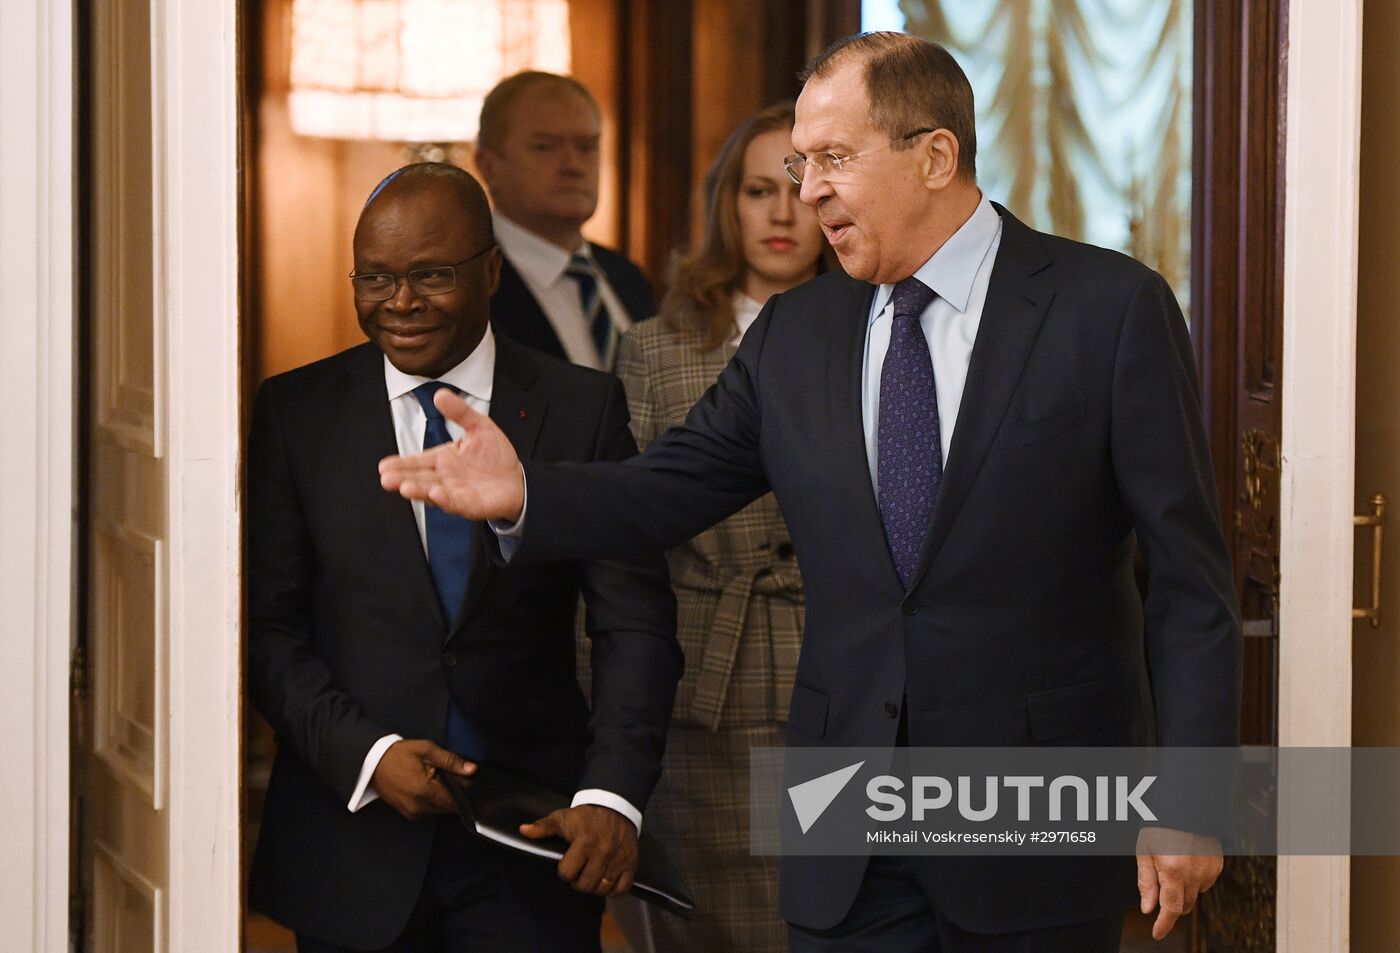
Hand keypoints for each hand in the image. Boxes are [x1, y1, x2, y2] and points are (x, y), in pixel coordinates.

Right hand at [370, 738, 474, 821]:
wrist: (372, 763)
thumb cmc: (398, 754)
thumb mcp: (427, 750)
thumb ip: (451, 761)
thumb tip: (471, 769)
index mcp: (424, 791)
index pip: (456, 800)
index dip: (464, 791)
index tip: (465, 781)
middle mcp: (419, 807)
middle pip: (449, 807)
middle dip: (453, 793)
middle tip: (445, 776)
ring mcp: (413, 813)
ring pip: (440, 810)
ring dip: (442, 798)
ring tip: (433, 780)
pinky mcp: (409, 814)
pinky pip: (429, 811)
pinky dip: (432, 801)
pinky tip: (426, 787)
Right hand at [378, 388, 524, 521]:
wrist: (516, 479)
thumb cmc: (495, 455)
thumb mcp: (479, 426)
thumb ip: (460, 412)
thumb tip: (439, 393)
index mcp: (443, 458)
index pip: (417, 461)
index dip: (401, 463)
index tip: (384, 465)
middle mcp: (444, 477)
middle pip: (419, 478)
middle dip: (402, 478)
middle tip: (386, 478)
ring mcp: (454, 492)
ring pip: (431, 491)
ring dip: (418, 490)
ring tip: (404, 488)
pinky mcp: (468, 504)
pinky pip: (454, 502)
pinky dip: (444, 499)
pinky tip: (436, 493)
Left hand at [520, 805, 638, 896]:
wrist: (615, 805)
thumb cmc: (586, 815)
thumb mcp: (562, 817)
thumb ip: (542, 827)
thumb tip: (523, 830)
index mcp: (584, 842)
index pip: (567, 873)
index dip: (564, 872)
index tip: (566, 867)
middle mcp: (603, 852)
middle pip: (585, 885)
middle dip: (578, 882)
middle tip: (578, 874)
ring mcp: (618, 859)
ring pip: (602, 889)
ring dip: (594, 887)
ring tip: (591, 877)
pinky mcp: (631, 862)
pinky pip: (622, 888)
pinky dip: (614, 890)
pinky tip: (607, 881)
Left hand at [1135, 826, 1223, 939]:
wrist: (1186, 806)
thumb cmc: (1160, 825)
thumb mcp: (1144, 851)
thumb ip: (1146, 882)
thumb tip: (1147, 909)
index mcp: (1173, 871)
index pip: (1171, 909)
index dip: (1163, 925)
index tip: (1157, 934)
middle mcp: (1194, 874)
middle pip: (1183, 906)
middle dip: (1170, 905)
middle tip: (1159, 889)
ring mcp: (1209, 871)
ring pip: (1194, 895)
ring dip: (1182, 891)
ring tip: (1171, 866)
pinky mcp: (1218, 865)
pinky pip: (1205, 883)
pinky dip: (1194, 880)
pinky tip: (1185, 862)